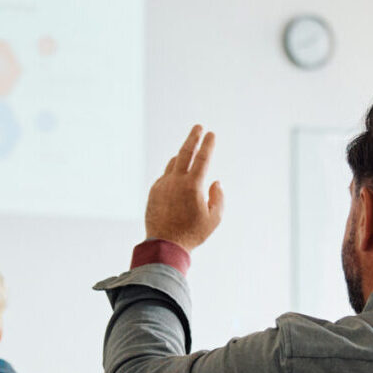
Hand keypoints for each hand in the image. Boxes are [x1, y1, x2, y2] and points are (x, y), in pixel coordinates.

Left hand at [144, 125, 223, 251]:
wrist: (164, 245)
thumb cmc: (192, 234)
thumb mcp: (214, 219)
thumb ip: (218, 198)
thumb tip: (216, 182)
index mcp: (192, 185)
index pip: (203, 158)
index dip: (208, 144)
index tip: (211, 134)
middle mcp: (176, 181)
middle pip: (185, 152)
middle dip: (193, 138)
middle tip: (198, 127)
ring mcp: (163, 185)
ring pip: (173, 163)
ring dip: (182, 155)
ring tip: (189, 151)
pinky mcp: (154, 192)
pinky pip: (165, 176)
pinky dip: (173, 171)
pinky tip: (177, 173)